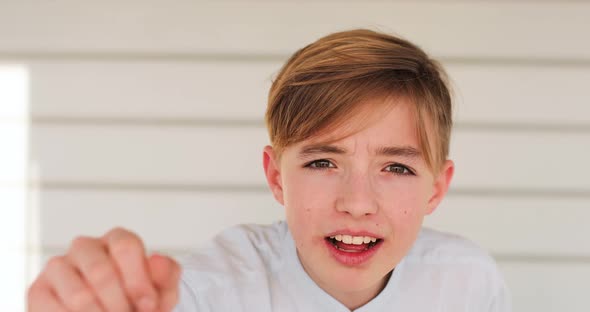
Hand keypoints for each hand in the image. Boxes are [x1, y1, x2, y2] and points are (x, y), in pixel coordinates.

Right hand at [27, 227, 180, 311]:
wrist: (111, 311)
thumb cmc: (137, 301)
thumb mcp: (160, 291)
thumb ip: (166, 276)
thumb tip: (157, 259)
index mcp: (117, 239)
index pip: (125, 246)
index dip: (139, 280)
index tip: (148, 306)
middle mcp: (85, 246)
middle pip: (101, 271)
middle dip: (120, 304)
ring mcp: (58, 266)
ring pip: (79, 295)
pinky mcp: (38, 290)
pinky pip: (55, 309)